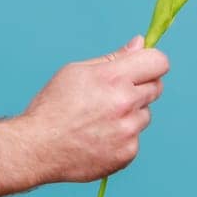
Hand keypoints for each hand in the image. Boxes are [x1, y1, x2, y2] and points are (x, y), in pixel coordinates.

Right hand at [17, 35, 169, 184]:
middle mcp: (125, 103)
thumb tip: (140, 43)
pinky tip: (97, 137)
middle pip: (156, 87)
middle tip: (112, 95)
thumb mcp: (76, 72)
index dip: (151, 62)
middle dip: (139, 87)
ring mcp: (128, 130)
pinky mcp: (128, 153)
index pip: (158, 62)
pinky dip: (121, 137)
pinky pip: (134, 138)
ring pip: (144, 115)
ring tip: (99, 120)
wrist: (38, 148)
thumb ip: (113, 58)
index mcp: (112, 78)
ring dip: (130, 114)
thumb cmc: (52, 106)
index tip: (143, 67)